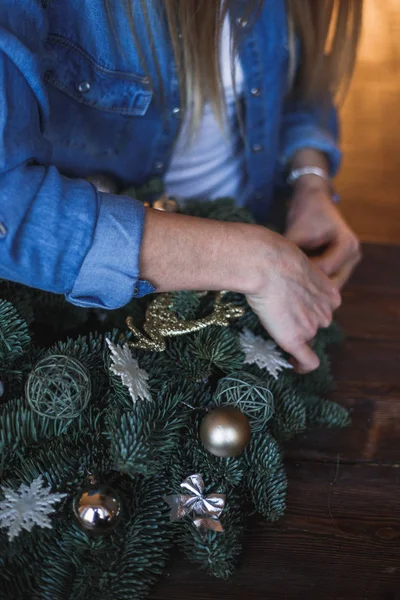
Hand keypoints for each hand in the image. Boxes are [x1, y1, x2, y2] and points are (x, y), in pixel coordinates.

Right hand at [246, 228, 340, 373]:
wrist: (265, 262)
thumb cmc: (273, 255)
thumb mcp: (295, 262)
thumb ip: (297, 276)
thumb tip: (280, 279)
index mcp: (330, 293)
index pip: (320, 309)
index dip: (305, 308)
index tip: (292, 307)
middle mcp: (326, 312)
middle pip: (315, 324)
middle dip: (299, 321)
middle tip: (277, 312)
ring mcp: (312, 327)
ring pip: (307, 338)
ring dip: (294, 335)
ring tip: (272, 322)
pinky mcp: (296, 339)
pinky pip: (308, 362)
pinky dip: (302, 367)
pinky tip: (293, 366)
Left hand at [285, 179, 361, 287]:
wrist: (313, 198)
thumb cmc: (304, 213)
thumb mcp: (295, 234)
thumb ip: (291, 257)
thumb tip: (276, 277)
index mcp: (347, 245)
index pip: (324, 271)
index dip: (303, 276)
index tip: (282, 278)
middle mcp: (353, 255)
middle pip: (331, 284)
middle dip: (309, 286)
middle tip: (284, 288)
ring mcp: (350, 261)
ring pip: (329, 285)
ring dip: (311, 285)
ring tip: (289, 285)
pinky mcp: (342, 264)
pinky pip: (327, 279)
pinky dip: (312, 281)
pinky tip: (295, 281)